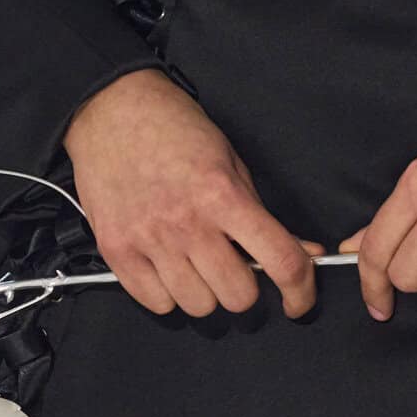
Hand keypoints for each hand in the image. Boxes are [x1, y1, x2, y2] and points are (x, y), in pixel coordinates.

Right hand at [62, 69, 322, 317]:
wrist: (112, 110)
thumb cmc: (175, 130)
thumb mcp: (232, 164)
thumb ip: (262, 215)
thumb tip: (303, 254)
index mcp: (223, 195)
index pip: (280, 260)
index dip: (300, 291)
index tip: (298, 299)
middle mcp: (187, 223)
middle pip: (238, 296)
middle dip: (244, 287)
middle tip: (234, 266)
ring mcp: (149, 240)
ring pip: (199, 306)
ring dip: (206, 292)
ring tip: (195, 261)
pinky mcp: (116, 251)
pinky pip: (157, 304)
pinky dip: (168, 294)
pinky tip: (166, 265)